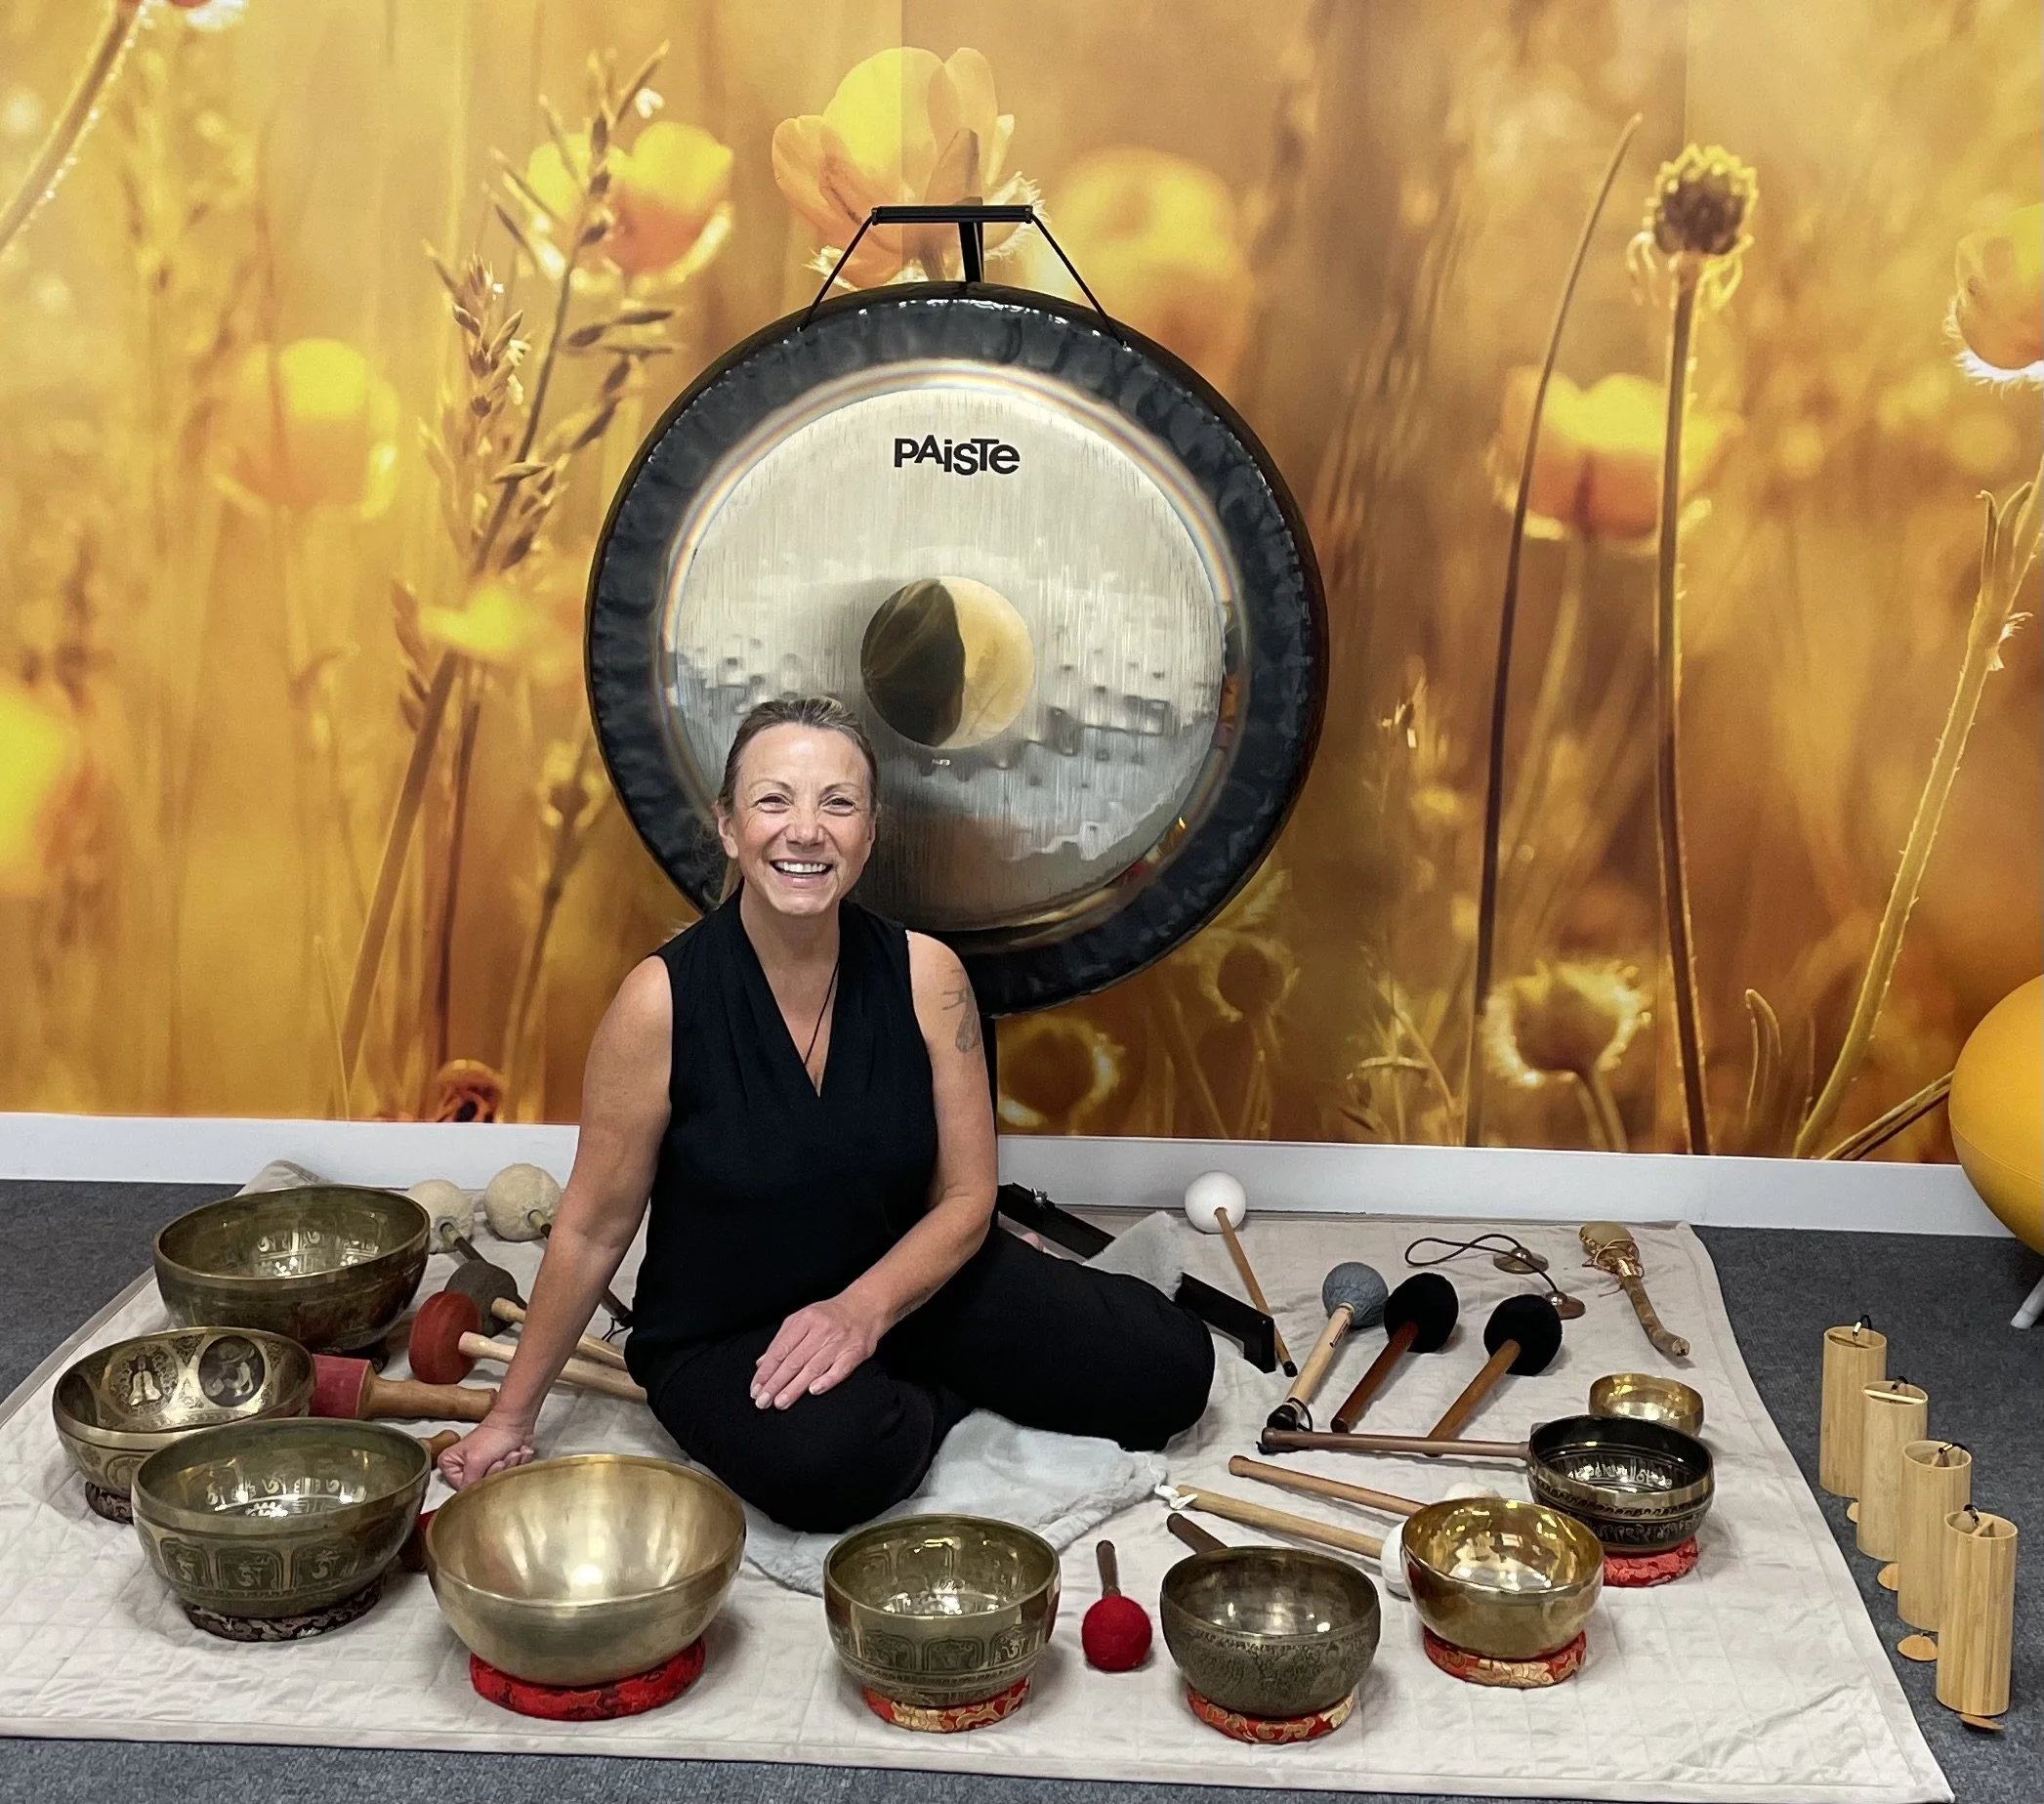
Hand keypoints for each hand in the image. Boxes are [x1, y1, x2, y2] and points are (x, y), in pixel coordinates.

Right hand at [437, 1411, 536, 1489]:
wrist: (517, 1420)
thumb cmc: (495, 1433)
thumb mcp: (476, 1461)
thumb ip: (469, 1485)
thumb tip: (469, 1501)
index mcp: (449, 1464)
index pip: (463, 1489)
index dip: (482, 1480)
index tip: (491, 1464)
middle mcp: (462, 1468)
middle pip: (481, 1486)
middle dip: (498, 1472)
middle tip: (501, 1457)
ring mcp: (481, 1468)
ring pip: (497, 1482)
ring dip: (510, 1467)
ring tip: (510, 1452)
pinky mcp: (499, 1467)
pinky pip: (509, 1476)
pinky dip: (516, 1465)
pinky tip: (517, 1453)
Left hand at [752, 1294, 883, 1408]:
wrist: (866, 1306)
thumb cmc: (830, 1316)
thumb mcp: (802, 1320)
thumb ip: (782, 1341)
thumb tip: (761, 1364)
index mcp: (805, 1320)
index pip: (780, 1350)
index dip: (766, 1371)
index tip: (755, 1389)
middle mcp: (821, 1330)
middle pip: (794, 1361)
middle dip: (775, 1383)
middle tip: (762, 1401)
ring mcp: (839, 1341)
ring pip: (813, 1368)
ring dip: (795, 1387)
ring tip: (780, 1402)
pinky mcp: (856, 1352)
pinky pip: (840, 1369)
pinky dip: (827, 1380)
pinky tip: (813, 1391)